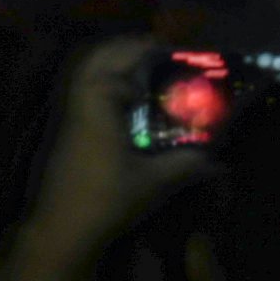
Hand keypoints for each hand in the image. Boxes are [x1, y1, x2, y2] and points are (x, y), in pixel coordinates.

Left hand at [28, 37, 205, 257]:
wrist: (61, 231)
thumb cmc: (107, 200)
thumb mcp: (154, 183)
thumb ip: (187, 165)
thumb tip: (218, 160)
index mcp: (101, 102)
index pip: (124, 59)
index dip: (148, 49)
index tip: (173, 49)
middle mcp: (82, 100)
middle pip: (100, 57)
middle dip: (128, 49)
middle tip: (159, 53)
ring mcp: (70, 116)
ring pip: (87, 73)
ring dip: (113, 65)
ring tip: (143, 71)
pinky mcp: (67, 133)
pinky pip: (83, 92)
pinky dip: (102, 84)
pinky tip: (124, 103)